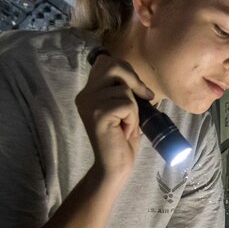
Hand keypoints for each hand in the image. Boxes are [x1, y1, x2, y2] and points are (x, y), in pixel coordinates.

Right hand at [74, 51, 153, 176]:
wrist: (115, 165)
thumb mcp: (123, 107)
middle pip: (113, 66)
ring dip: (134, 108)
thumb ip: (123, 89)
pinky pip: (128, 104)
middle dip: (134, 80)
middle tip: (144, 98)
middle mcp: (85, 95)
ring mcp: (89, 104)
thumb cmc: (122, 139)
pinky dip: (133, 118)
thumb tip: (137, 76)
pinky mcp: (98, 114)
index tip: (138, 89)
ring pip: (124, 89)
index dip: (126, 70)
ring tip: (126, 124)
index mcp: (88, 92)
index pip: (106, 62)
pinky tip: (124, 131)